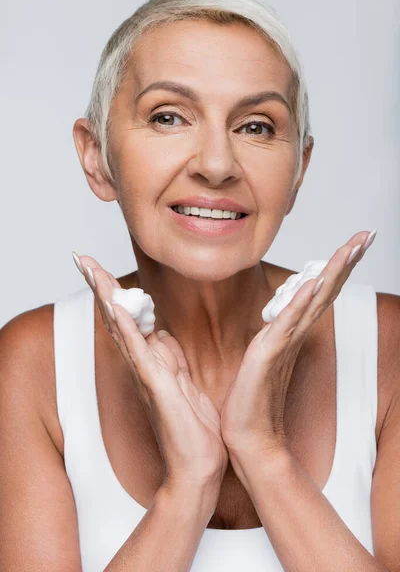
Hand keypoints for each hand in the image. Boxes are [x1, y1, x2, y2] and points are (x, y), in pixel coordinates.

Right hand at [72, 254, 228, 494]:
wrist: (198, 468)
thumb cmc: (192, 430)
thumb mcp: (185, 384)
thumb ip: (172, 359)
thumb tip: (161, 336)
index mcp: (152, 363)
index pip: (128, 320)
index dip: (114, 292)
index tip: (98, 268)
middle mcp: (143, 366)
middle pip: (116, 318)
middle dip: (100, 287)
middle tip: (81, 258)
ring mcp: (147, 376)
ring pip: (122, 329)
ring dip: (107, 298)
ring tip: (91, 270)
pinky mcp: (157, 389)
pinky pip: (140, 354)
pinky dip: (128, 330)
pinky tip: (117, 309)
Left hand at [219, 230, 376, 470]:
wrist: (248, 436)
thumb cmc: (252, 399)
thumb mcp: (262, 358)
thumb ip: (273, 338)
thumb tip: (277, 323)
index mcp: (292, 333)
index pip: (320, 293)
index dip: (337, 268)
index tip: (353, 244)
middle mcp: (293, 334)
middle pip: (326, 290)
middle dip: (345, 261)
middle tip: (366, 236)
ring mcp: (284, 342)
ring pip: (314, 300)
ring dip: (332, 273)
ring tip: (350, 248)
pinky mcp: (269, 352)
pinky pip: (288, 322)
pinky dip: (302, 302)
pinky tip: (313, 283)